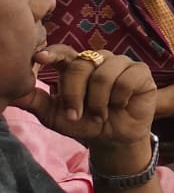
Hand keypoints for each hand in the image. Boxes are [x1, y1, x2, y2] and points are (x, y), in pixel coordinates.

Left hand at [24, 48, 157, 157]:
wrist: (112, 140)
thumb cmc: (84, 124)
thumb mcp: (54, 115)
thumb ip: (36, 101)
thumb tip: (13, 92)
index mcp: (77, 66)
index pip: (65, 52)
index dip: (55, 53)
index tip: (41, 59)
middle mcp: (99, 60)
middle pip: (81, 65)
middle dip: (75, 94)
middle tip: (77, 115)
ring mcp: (121, 64)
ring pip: (103, 74)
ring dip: (98, 101)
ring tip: (101, 114)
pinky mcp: (141, 72)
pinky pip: (126, 80)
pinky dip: (119, 98)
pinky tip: (121, 105)